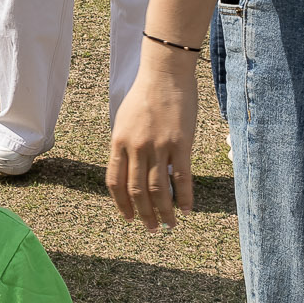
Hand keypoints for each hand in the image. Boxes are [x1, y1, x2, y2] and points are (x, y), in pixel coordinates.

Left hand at [105, 51, 197, 228]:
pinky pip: (183, 177)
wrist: (165, 74)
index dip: (122, 204)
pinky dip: (185, 197)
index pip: (115, 182)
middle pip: (137, 190)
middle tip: (152, 229)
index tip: (128, 218)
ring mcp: (158, 146)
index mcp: (119, 142)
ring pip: (159, 189)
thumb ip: (125, 146)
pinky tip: (188, 210)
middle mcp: (136, 147)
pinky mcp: (181, 143)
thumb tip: (131, 171)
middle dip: (144, 214)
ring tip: (171, 225)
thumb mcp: (124, 120)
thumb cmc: (144, 95)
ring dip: (164, 211)